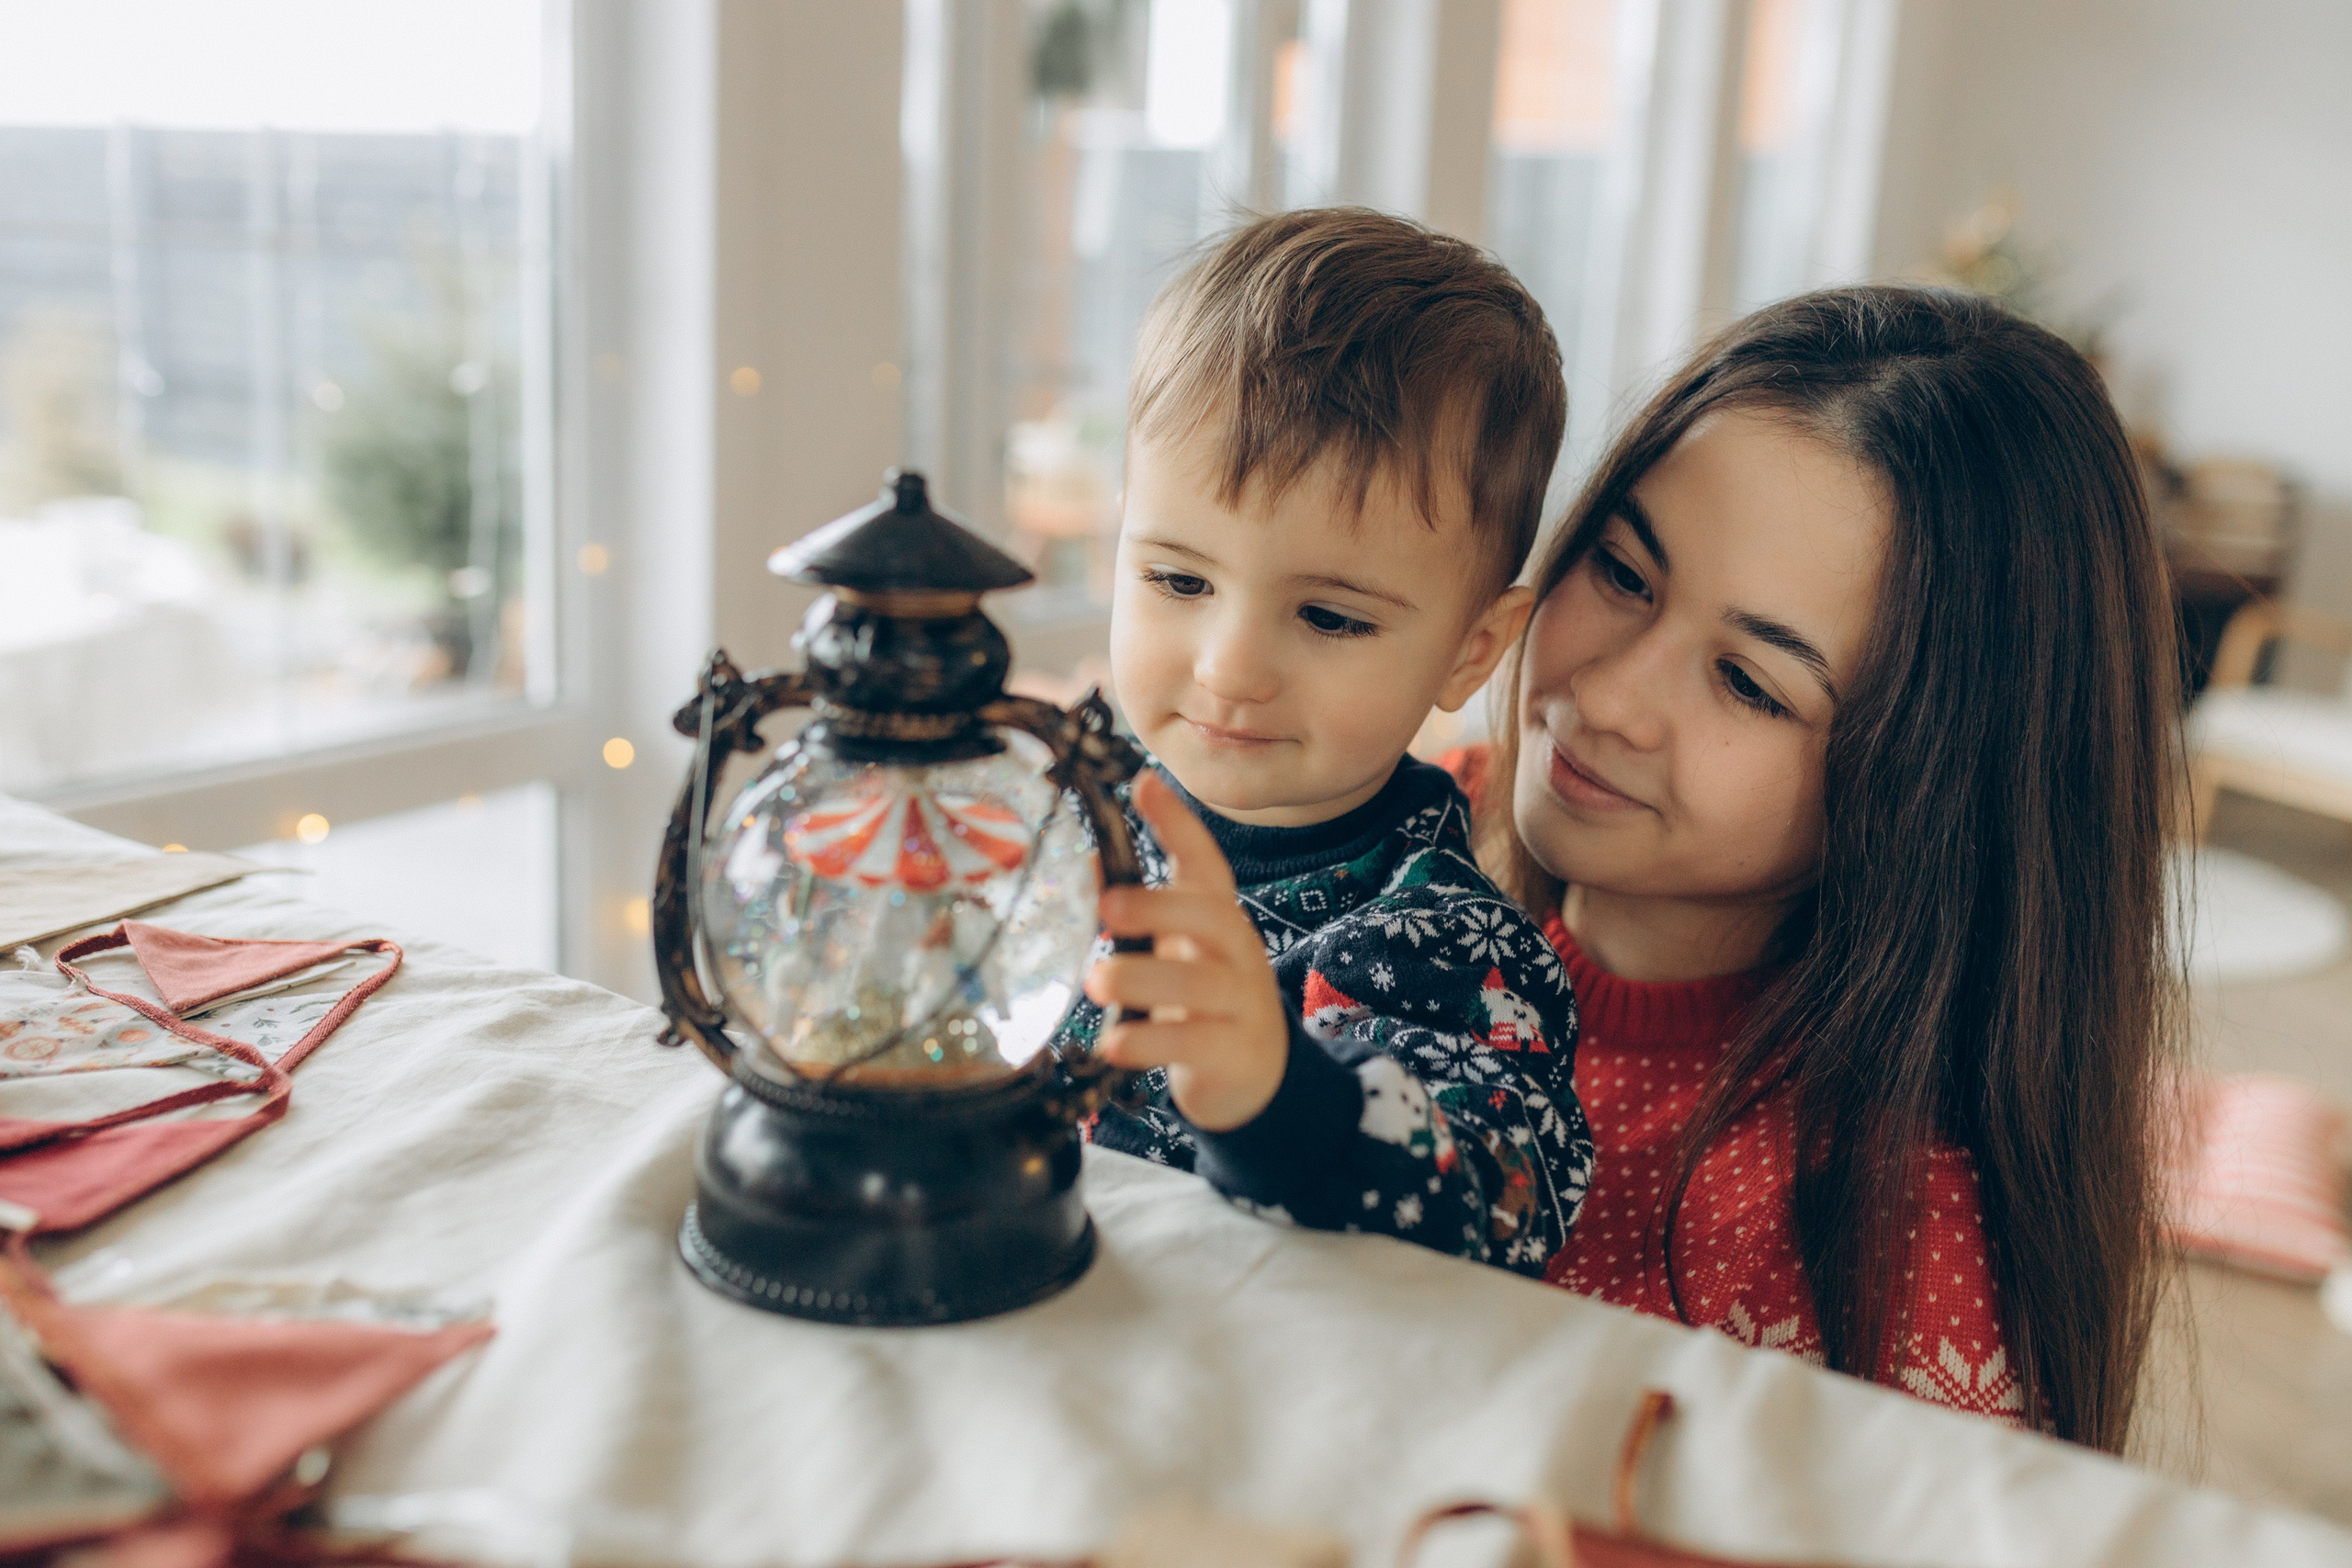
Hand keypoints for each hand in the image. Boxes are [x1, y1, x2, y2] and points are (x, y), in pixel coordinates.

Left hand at [1084, 772, 1290, 1131]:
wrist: (1256, 1075)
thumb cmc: (1200, 999)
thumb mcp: (1174, 950)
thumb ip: (1137, 912)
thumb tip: (1088, 863)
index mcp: (1219, 920)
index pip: (1206, 864)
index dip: (1179, 824)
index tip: (1143, 784)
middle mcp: (1237, 954)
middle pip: (1212, 918)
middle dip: (1160, 906)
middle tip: (1108, 906)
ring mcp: (1242, 1004)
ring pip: (1200, 985)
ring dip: (1145, 978)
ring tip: (1097, 981)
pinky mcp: (1234, 1054)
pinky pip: (1194, 1044)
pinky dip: (1150, 1042)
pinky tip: (1111, 1043)